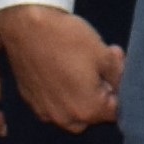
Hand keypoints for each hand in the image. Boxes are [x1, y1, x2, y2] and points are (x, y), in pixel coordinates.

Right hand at [0, 4, 123, 132]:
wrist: (25, 26)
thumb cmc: (67, 39)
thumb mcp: (103, 53)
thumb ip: (118, 73)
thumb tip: (118, 80)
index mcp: (87, 110)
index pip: (114, 111)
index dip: (118, 89)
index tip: (114, 68)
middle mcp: (65, 118)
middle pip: (92, 115)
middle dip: (99, 95)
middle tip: (97, 69)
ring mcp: (44, 111)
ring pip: (70, 113)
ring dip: (78, 98)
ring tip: (77, 71)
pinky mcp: (29, 100)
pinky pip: (52, 105)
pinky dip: (59, 94)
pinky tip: (58, 72)